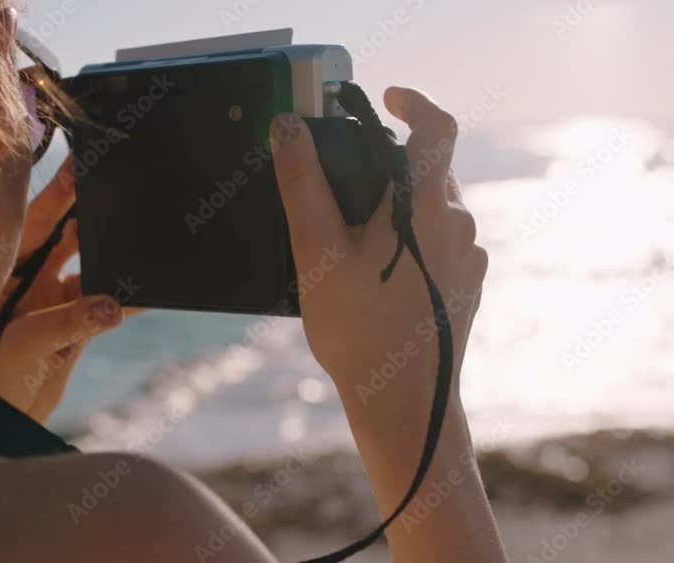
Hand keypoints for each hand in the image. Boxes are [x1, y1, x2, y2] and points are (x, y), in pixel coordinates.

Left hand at [0, 156, 126, 422]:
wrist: (0, 421)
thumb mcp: (24, 346)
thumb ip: (67, 323)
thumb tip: (112, 306)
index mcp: (8, 270)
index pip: (35, 221)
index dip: (59, 194)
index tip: (84, 166)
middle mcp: (33, 277)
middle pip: (69, 234)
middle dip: (95, 212)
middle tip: (125, 183)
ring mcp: (56, 298)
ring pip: (94, 265)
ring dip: (117, 255)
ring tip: (144, 235)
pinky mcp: (77, 324)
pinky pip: (110, 301)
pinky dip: (131, 297)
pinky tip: (154, 289)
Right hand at [273, 86, 505, 562]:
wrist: (405, 404)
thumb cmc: (357, 331)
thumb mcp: (317, 253)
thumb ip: (302, 184)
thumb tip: (288, 128)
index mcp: (424, 207)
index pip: (436, 127)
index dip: (412, 102)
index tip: (385, 99)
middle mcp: (458, 225)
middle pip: (430, 169)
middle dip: (390, 165)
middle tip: (345, 188)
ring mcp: (469, 257)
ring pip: (435, 207)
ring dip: (400, 206)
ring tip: (354, 242)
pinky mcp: (469, 283)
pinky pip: (442, 241)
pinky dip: (412, 238)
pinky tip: (378, 275)